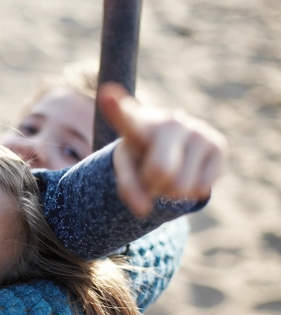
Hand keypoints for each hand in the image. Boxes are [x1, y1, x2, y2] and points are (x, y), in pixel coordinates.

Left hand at [99, 83, 226, 216]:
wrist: (171, 142)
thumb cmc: (141, 153)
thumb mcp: (126, 167)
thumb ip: (127, 187)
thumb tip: (143, 210)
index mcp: (136, 123)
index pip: (123, 115)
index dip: (115, 107)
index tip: (106, 95)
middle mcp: (169, 121)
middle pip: (160, 171)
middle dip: (154, 185)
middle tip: (152, 174)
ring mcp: (197, 130)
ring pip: (182, 186)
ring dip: (172, 191)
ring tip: (171, 171)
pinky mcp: (218, 144)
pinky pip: (201, 188)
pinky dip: (191, 191)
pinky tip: (188, 171)